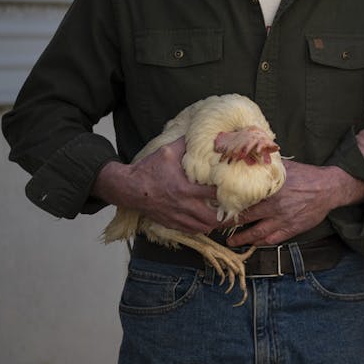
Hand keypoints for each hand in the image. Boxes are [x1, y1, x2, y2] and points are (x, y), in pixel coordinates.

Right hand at [93, 137, 224, 235]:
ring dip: (216, 222)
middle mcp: (183, 206)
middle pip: (214, 218)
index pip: (214, 194)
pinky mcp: (171, 223)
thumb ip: (186, 144)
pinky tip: (207, 219)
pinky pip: (192, 231)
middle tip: (235, 206)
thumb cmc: (148, 169)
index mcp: (185, 189)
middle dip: (227, 214)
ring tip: (225, 214)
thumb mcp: (167, 151)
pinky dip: (202, 227)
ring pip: (204, 227)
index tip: (236, 187)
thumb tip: (202, 133)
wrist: (127, 188)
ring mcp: (177, 217)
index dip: (228, 191)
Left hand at [225, 162, 363, 246]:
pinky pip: (273, 239)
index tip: (211, 205)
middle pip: (243, 217)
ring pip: (256, 233)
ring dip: (241, 238)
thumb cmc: (306, 175)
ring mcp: (282, 220)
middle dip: (226, 222)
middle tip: (212, 226)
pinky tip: (253, 244)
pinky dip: (261, 242)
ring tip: (229, 241)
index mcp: (268, 190)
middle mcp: (272, 206)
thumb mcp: (285, 166)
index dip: (225, 202)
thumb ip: (266, 164)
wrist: (329, 188)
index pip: (240, 197)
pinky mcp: (291, 228)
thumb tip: (249, 156)